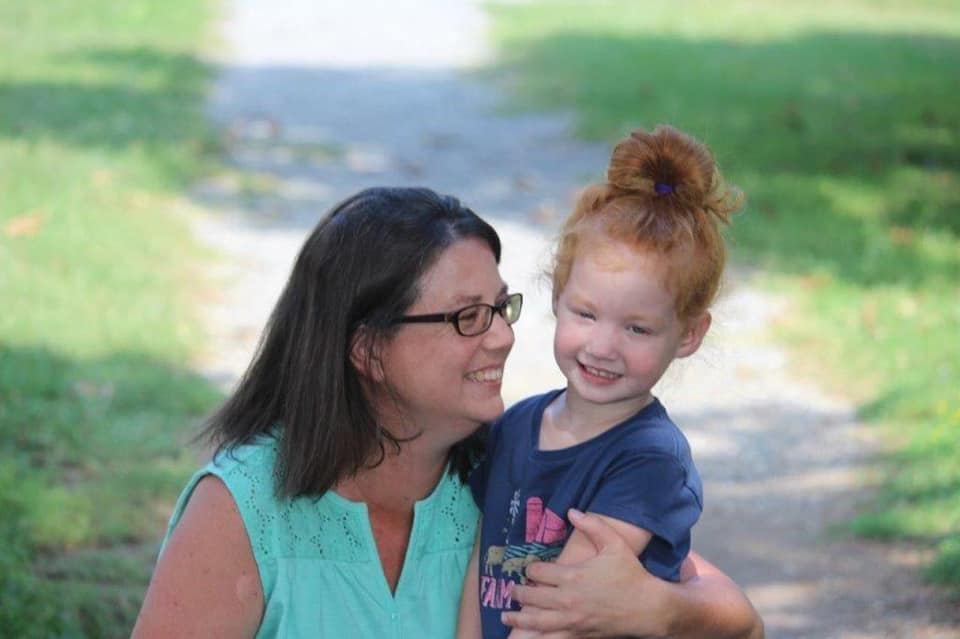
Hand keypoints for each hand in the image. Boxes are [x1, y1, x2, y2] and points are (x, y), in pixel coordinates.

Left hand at [502, 509, 672, 637]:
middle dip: (519, 592)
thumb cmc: (630, 574)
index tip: (529, 568)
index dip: (531, 569)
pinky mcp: (579, 633)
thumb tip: (572, 511)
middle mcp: (568, 599)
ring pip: (538, 621)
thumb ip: (592, 525)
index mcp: (573, 576)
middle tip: (511, 590)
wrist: (647, 607)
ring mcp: (572, 619)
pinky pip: (553, 637)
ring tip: (506, 617)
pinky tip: (529, 637)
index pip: (540, 572)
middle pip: (533, 596)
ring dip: (519, 619)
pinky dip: (539, 636)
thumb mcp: (614, 544)